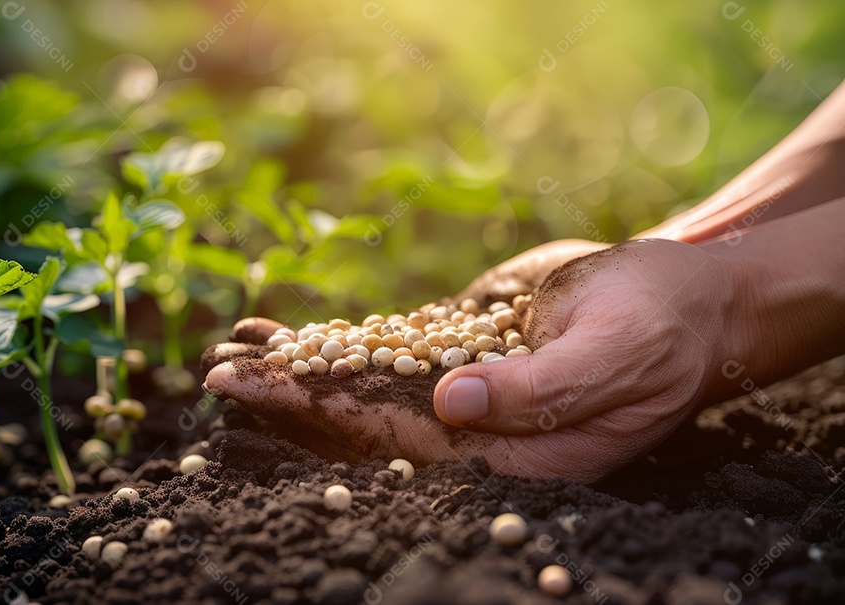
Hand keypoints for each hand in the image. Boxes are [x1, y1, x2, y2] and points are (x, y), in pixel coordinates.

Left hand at [202, 239, 736, 481]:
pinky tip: (279, 332)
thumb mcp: (617, 355)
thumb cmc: (663, 327)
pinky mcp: (458, 351)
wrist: (684, 296)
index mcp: (511, 452)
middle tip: (214, 376)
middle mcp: (477, 432)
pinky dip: (332, 340)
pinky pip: (383, 350)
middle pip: (363, 421)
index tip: (256, 391)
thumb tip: (453, 402)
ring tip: (228, 350)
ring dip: (296, 371)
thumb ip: (540, 389)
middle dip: (289, 399)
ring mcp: (462, 391)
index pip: (398, 444)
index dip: (322, 418)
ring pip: (363, 386)